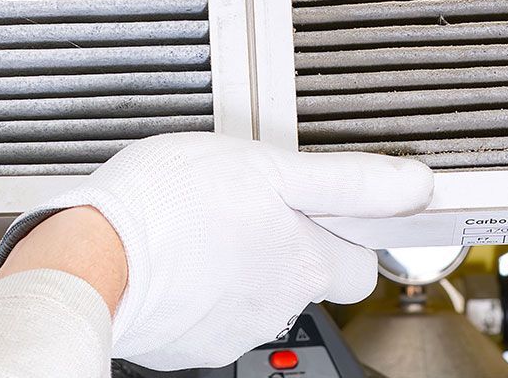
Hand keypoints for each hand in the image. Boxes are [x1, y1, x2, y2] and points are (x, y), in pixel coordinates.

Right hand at [0, 133, 434, 370]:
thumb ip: (350, 180)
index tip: (336, 215)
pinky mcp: (189, 341)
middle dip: (293, 247)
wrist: (92, 257)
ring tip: (205, 224)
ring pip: (257, 292)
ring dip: (243, 262)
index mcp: (302, 260)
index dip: (353, 234)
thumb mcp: (271, 166)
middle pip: (308, 277)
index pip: (362, 265)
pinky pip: (211, 310)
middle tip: (258, 210)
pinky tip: (179, 254)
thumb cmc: (169, 203)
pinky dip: (202, 286)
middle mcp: (277, 304)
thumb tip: (416, 184)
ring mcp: (232, 327)